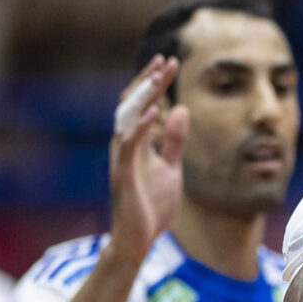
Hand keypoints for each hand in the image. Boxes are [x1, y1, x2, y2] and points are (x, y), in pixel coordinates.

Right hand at [109, 57, 187, 260]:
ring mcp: (122, 160)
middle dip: (149, 81)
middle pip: (134, 105)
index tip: (170, 61)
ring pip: (126, 120)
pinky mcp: (123, 176)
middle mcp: (125, 146)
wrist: (139, 241)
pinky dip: (139, 128)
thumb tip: (180, 110)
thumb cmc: (151, 207)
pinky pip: (128, 147)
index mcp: (137, 143)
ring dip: (142, 97)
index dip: (156, 82)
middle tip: (165, 60)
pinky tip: (152, 112)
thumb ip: (173, 141)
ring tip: (156, 77)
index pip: (145, 104)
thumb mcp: (170, 168)